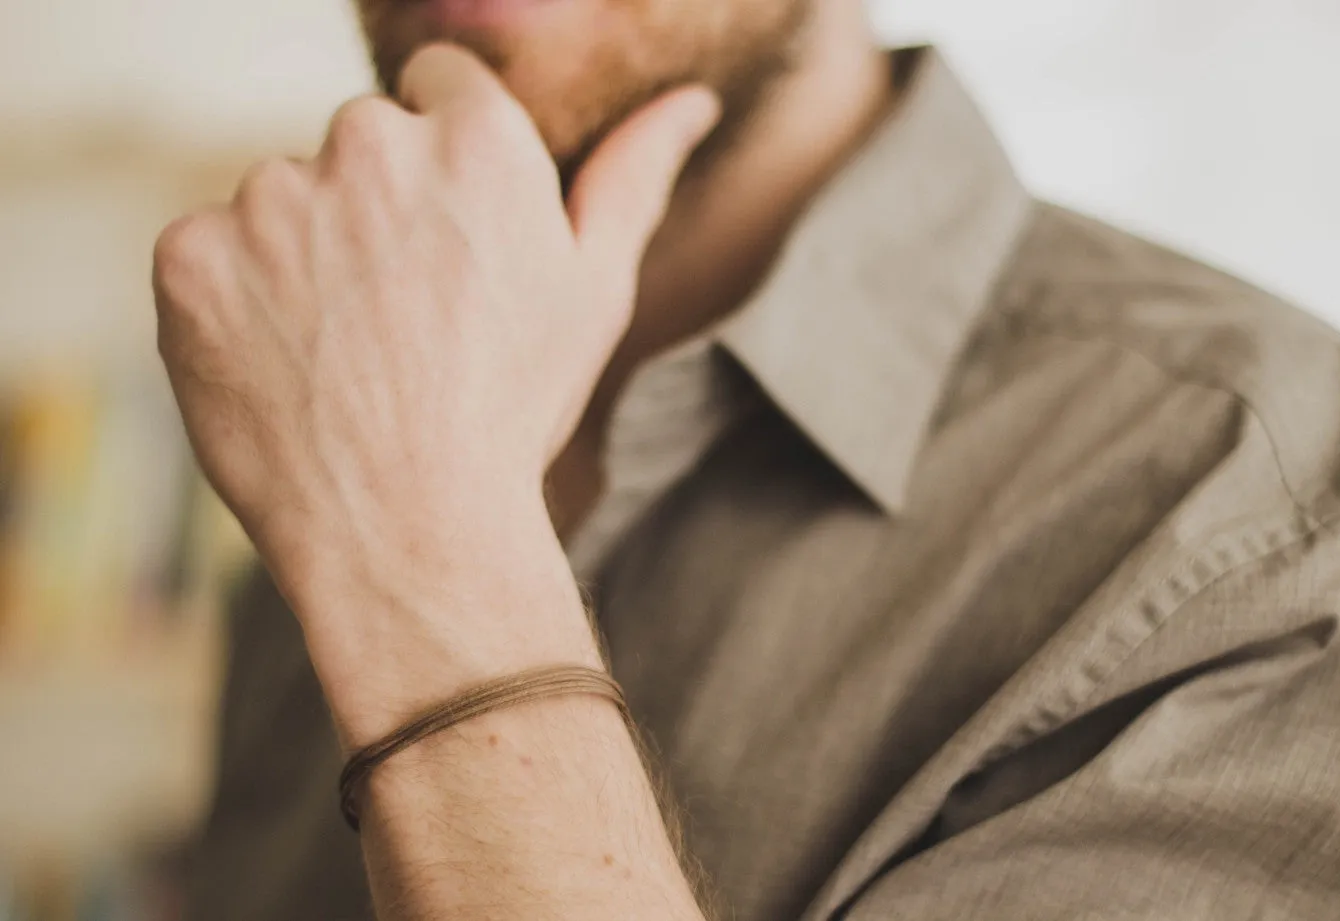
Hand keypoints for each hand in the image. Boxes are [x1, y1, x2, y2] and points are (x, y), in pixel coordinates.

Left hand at [152, 44, 719, 740]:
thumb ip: (633, 176)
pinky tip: (286, 363)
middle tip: (406, 314)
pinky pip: (210, 248)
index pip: (441, 85)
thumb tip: (692, 104)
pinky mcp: (191, 255)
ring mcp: (269, 199)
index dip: (447, 163)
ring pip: (283, 196)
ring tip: (347, 351)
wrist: (409, 528)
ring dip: (304, 250)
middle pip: (361, 140)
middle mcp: (369, 144)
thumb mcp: (596, 291)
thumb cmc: (516, 410)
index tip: (448, 236)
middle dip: (379, 204)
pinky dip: (235, 295)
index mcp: (478, 140)